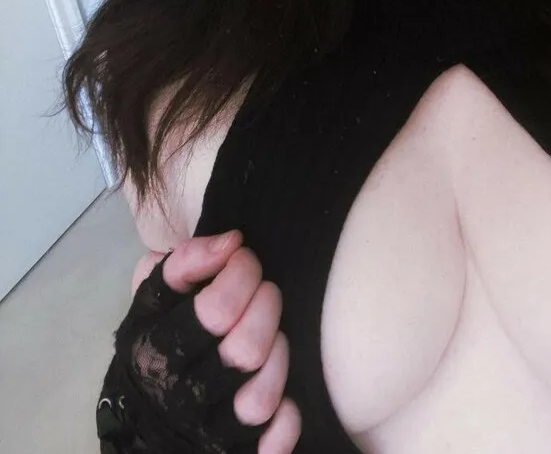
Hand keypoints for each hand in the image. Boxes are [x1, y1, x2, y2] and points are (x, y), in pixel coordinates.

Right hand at [129, 232, 300, 453]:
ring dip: (278, 357)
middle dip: (267, 307)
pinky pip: (275, 442)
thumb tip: (231, 241)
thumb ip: (185, 262)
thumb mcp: (154, 299)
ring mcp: (207, 433)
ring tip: (274, 337)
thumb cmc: (158, 343)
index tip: (243, 258)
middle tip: (265, 291)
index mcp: (154, 351)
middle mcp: (178, 397)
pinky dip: (287, 418)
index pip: (216, 310)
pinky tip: (285, 395)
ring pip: (261, 399)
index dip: (242, 272)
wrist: (140, 422)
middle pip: (246, 351)